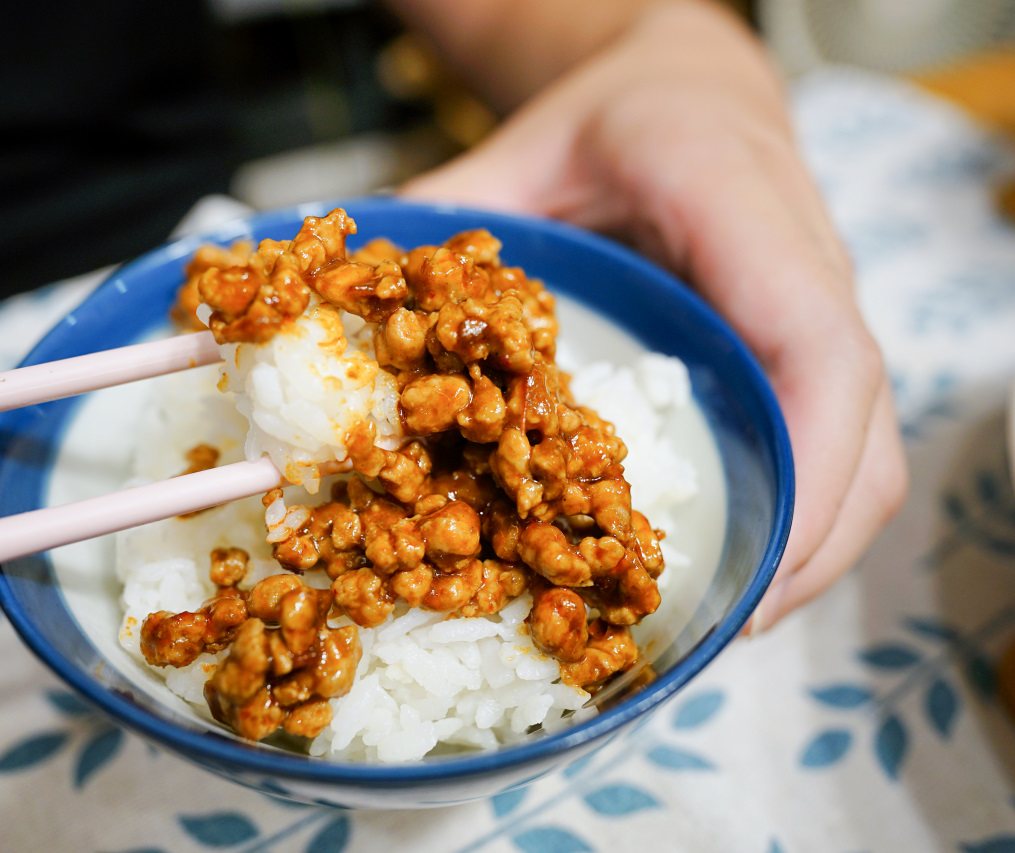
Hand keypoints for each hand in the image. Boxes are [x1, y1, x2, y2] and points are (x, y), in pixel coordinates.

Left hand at [398, 1, 907, 629]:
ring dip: (810, 548)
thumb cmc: (618, 114)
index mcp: (739, 211)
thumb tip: (341, 298)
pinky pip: (833, 442)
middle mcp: (806, 270)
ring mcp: (819, 315)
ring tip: (726, 619)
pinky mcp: (803, 349)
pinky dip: (798, 514)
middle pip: (863, 430)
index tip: (750, 564)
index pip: (818, 351)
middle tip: (720, 630)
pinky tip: (734, 561)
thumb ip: (447, 218)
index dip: (804, 468)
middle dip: (808, 545)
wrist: (691, 88)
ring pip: (866, 451)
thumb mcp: (525, 150)